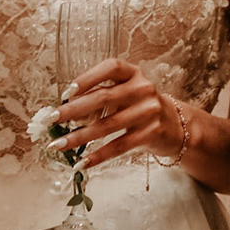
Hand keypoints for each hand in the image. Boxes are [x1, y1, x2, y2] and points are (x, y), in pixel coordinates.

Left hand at [51, 58, 182, 168]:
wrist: (177, 126)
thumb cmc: (141, 107)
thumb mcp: (125, 95)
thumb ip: (101, 98)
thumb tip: (66, 112)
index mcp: (134, 74)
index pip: (110, 67)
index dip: (87, 77)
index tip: (67, 91)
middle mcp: (143, 89)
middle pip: (103, 97)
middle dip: (73, 110)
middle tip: (52, 119)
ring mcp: (149, 112)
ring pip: (107, 125)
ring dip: (79, 137)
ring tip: (58, 144)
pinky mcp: (151, 134)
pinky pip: (118, 146)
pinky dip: (98, 156)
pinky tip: (81, 162)